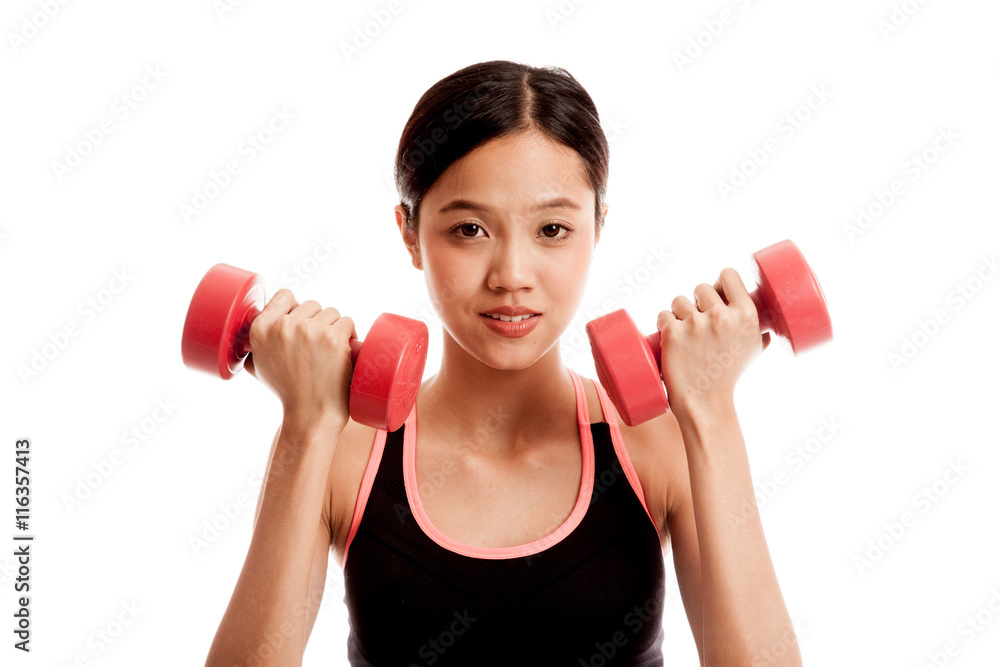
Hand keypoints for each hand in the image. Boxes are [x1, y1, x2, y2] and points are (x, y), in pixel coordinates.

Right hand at [243, 289, 354, 429]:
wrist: (310, 415)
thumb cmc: (288, 393)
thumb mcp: (259, 366)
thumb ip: (256, 345)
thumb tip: (252, 329)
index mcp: (261, 329)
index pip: (284, 296)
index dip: (296, 307)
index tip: (302, 321)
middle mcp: (283, 327)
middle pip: (312, 305)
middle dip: (318, 322)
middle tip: (318, 347)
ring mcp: (309, 331)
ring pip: (331, 313)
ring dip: (335, 328)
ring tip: (331, 352)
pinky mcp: (333, 338)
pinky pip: (347, 322)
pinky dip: (350, 335)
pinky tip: (345, 351)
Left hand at [656, 267, 769, 421]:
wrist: (705, 401)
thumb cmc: (728, 377)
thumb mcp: (752, 352)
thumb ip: (760, 335)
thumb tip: (767, 329)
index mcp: (746, 315)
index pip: (728, 275)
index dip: (720, 282)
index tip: (716, 293)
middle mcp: (722, 316)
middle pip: (701, 288)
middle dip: (697, 302)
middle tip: (698, 322)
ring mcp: (696, 324)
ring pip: (679, 300)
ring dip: (678, 313)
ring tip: (684, 333)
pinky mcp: (673, 333)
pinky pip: (663, 315)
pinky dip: (664, 324)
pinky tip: (670, 338)